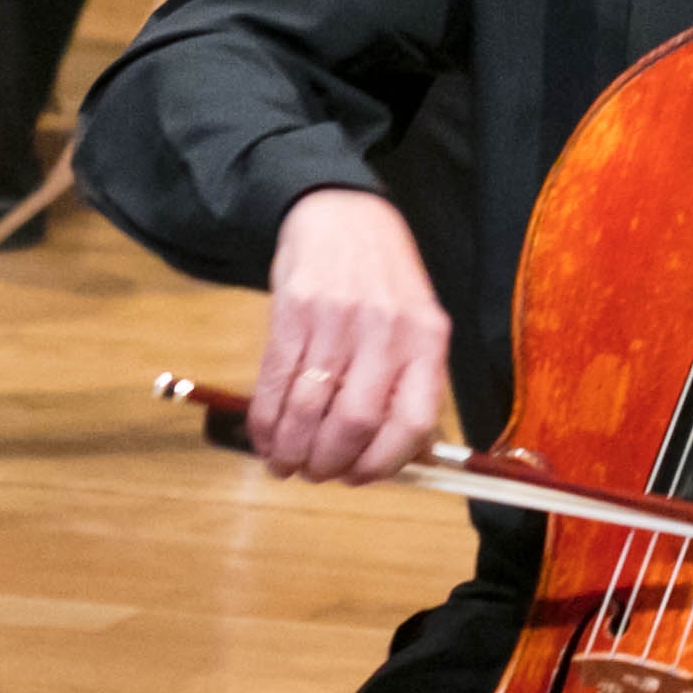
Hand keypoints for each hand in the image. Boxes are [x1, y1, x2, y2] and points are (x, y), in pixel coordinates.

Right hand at [250, 187, 449, 482]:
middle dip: (329, 462)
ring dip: (292, 448)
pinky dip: (266, 419)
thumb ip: (413, 382)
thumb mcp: (416, 323)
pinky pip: (276, 380)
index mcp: (427, 340)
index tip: (360, 478)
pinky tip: (265, 436)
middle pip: (356, 422)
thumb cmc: (383, 280)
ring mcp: (338, 319)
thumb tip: (409, 457)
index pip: (413, 422)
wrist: (341, 214)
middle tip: (315, 474)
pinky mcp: (294, 311)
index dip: (383, 463)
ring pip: (310, 408)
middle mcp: (386, 331)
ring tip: (285, 464)